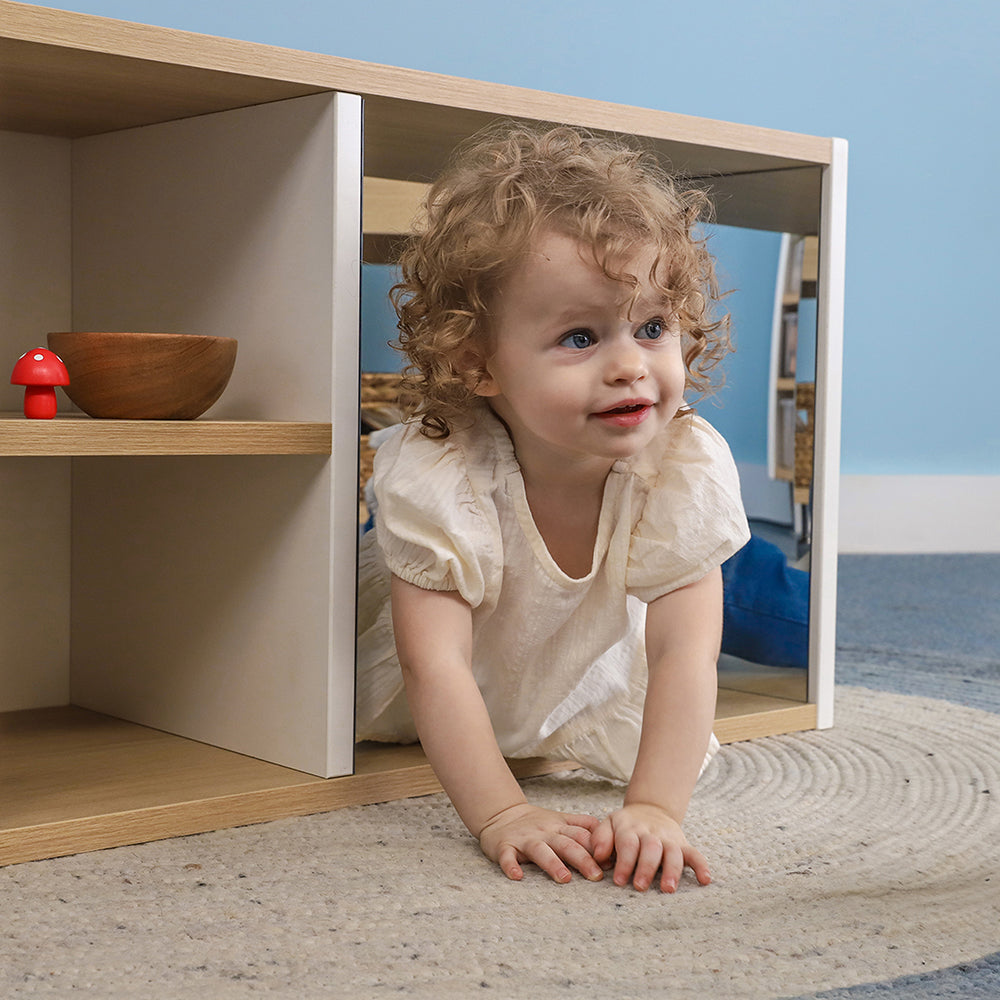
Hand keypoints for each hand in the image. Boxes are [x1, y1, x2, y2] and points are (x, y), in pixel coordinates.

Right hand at [477, 803, 604, 883]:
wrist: (500, 815)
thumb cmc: (536, 823)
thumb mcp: (561, 819)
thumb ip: (583, 826)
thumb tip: (612, 840)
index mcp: (560, 825)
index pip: (582, 834)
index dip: (598, 848)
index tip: (613, 863)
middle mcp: (545, 831)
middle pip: (566, 843)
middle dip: (582, 859)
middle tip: (596, 876)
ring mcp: (525, 839)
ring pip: (540, 850)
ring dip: (552, 863)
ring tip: (564, 878)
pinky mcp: (504, 846)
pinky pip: (507, 856)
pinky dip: (511, 866)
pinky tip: (517, 876)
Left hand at [592, 803, 710, 892]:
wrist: (650, 809)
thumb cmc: (625, 825)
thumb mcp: (609, 824)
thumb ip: (601, 838)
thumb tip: (597, 856)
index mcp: (630, 828)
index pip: (628, 844)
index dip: (624, 862)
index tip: (619, 881)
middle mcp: (651, 833)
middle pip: (651, 848)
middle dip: (646, 868)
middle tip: (640, 886)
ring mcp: (669, 838)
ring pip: (673, 852)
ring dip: (671, 870)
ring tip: (668, 889)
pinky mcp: (683, 844)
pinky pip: (695, 854)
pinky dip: (701, 866)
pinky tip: (705, 880)